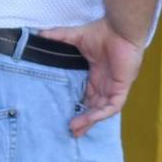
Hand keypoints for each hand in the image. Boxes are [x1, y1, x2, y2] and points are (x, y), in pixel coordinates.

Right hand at [38, 20, 144, 134]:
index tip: (64, 115)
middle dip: (83, 120)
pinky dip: (101, 114)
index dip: (77, 106)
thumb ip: (57, 36)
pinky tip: (89, 118)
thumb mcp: (75, 37)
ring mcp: (114, 88)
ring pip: (101, 110)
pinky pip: (112, 107)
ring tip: (74, 130)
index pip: (86, 96)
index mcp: (96, 75)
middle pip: (93, 107)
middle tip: (69, 132)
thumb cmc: (103, 32)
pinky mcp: (121, 89)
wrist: (121, 29)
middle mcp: (105, 84)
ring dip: (89, 120)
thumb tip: (39, 33)